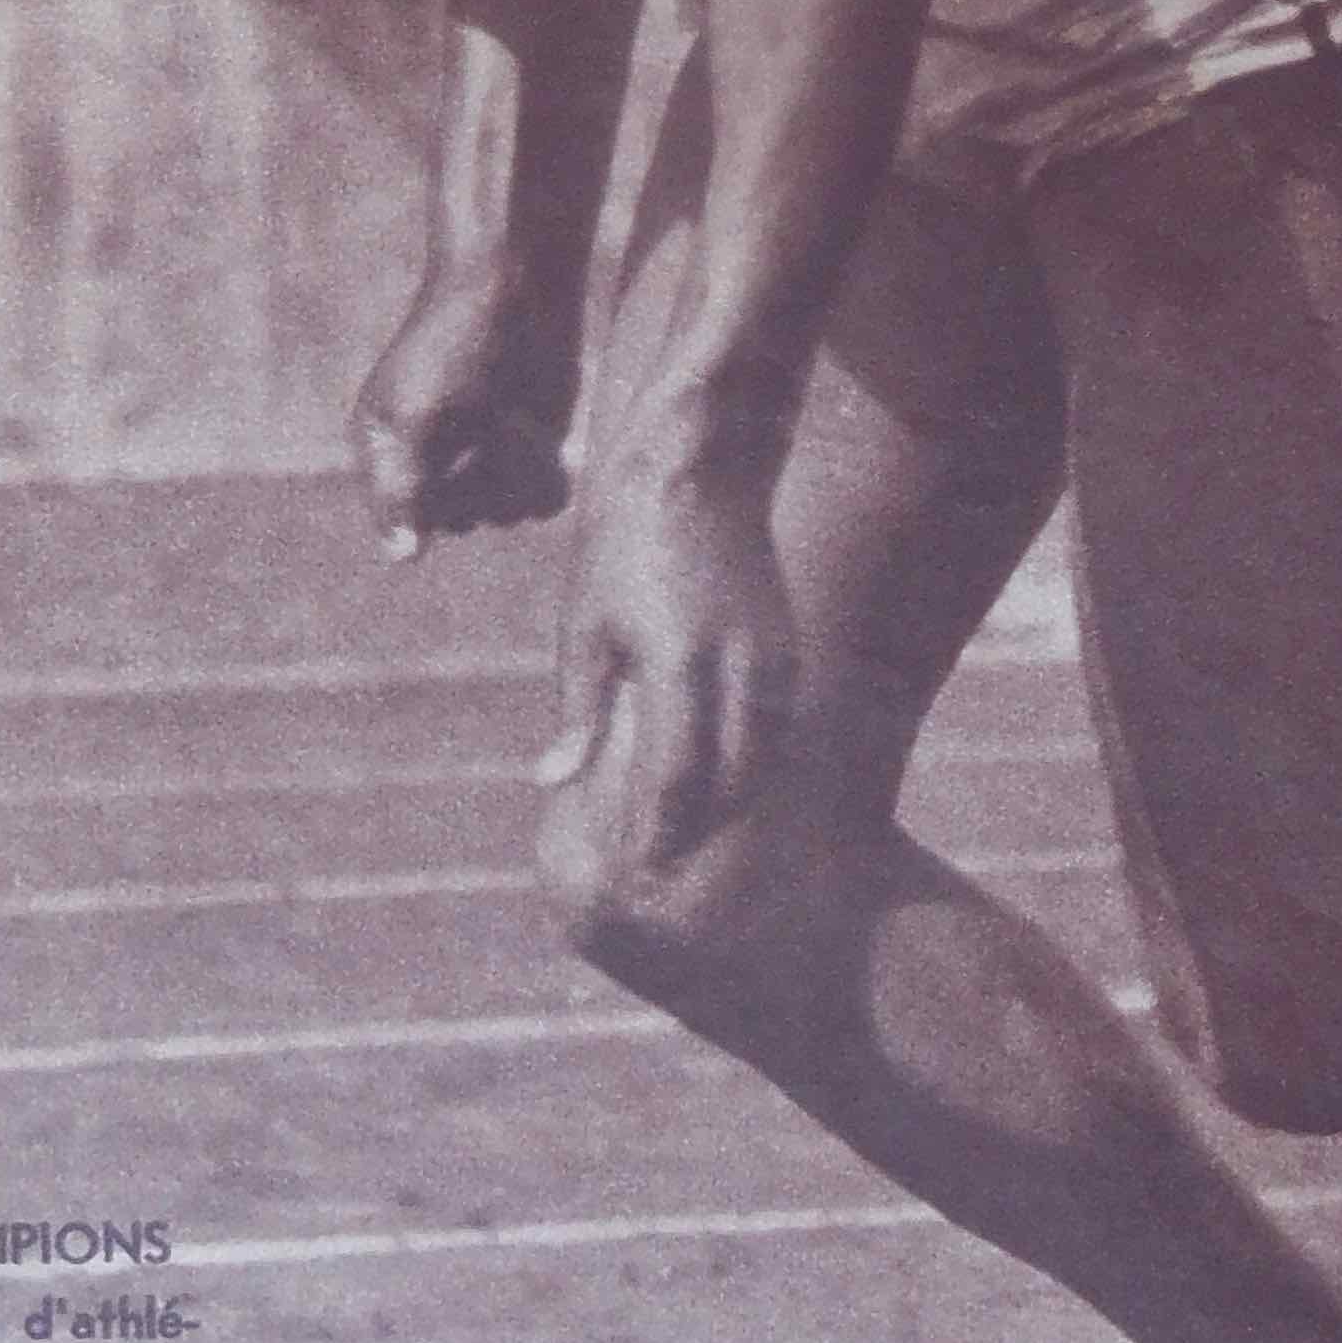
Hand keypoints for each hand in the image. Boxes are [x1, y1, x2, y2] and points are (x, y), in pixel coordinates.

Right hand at [352, 265, 575, 555]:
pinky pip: (545, 501)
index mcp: (387, 456)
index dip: (442, 489)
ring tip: (510, 413)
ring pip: (510, 514)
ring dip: (519, 468)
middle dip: (484, 475)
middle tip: (487, 416)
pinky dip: (547, 471)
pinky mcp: (531, 455)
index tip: (454, 440)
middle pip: (466, 520)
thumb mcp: (414, 415)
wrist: (515, 288)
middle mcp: (431, 466)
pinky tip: (541, 429)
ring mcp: (484, 462)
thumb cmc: (453, 343)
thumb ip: (402, 488)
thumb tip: (400, 559)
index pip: (414, 520)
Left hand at [544, 456, 800, 863]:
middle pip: (724, 789)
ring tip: (683, 841)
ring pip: (758, 766)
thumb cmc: (623, 544)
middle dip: (689, 837)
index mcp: (678, 669)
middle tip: (654, 875)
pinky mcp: (787, 649)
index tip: (628, 874)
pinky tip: (718, 785)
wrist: (697, 467)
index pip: (672, 784)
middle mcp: (738, 673)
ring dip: (723, 810)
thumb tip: (554, 783)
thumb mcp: (583, 625)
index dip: (651, 836)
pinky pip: (773, 732)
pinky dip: (747, 770)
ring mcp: (772, 661)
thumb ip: (579, 711)